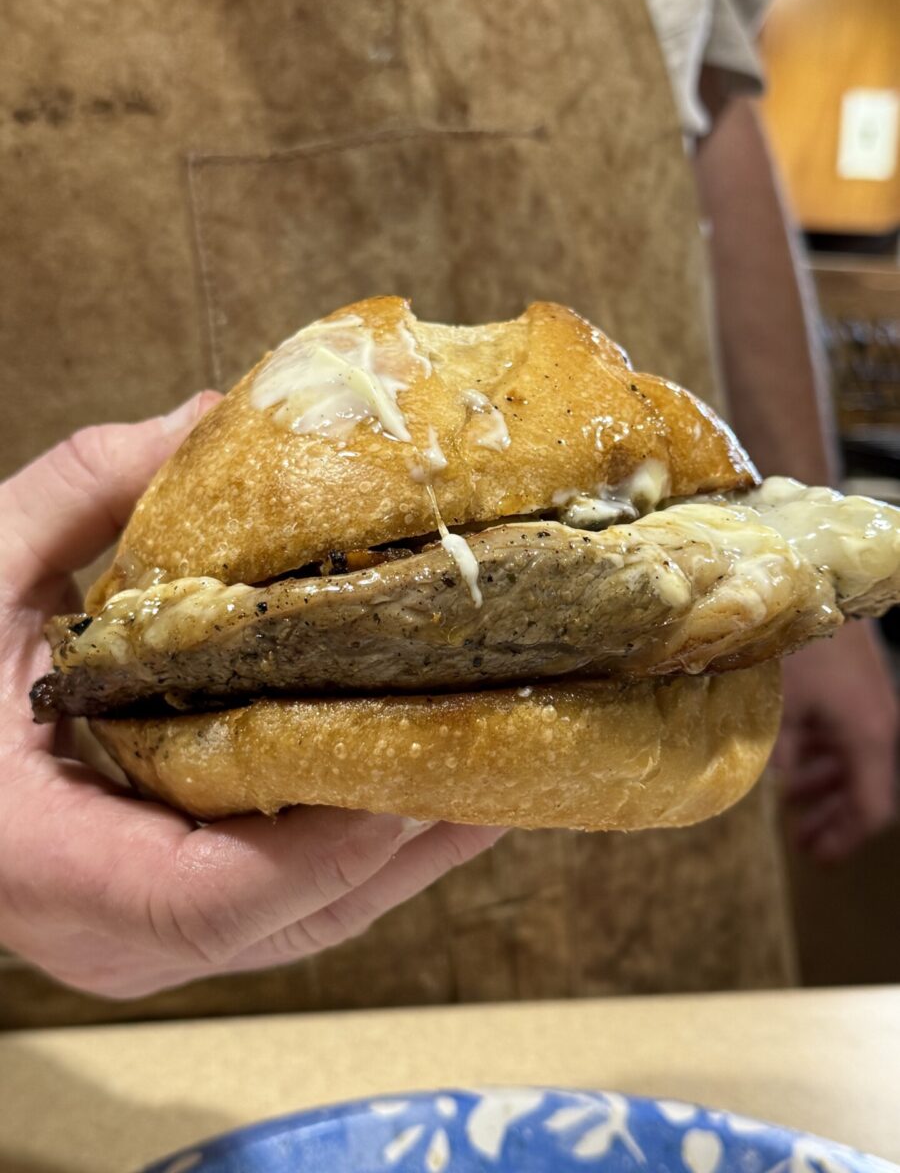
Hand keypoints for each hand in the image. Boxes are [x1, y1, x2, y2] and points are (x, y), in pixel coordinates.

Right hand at [0, 396, 500, 997]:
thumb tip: (211, 414)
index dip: (335, 839)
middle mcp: (107, 935)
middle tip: (509, 739)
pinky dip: (372, 854)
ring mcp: (143, 948)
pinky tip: (431, 790)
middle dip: (415, 833)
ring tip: (502, 764)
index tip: (421, 763)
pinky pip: (295, 909)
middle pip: (302, 915)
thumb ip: (83, 493)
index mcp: (42, 856)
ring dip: (416, 849)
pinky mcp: (171, 932)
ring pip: (314, 924)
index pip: (215, 893)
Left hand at [775, 619, 897, 862]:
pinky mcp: (851, 687)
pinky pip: (844, 736)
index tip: (815, 859)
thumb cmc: (796, 646)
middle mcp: (875, 726)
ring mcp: (865, 706)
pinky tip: (791, 761)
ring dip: (823, 786)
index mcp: (867, 739)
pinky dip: (821, 756)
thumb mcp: (780, 706)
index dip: (842, 839)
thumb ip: (776, 752)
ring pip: (852, 762)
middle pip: (862, 790)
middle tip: (798, 840)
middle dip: (830, 818)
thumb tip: (769, 784)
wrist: (816, 583)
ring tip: (790, 803)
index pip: (869, 809)